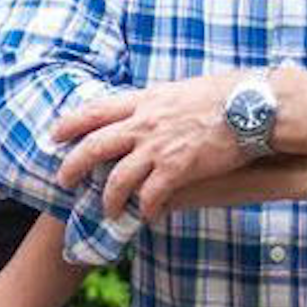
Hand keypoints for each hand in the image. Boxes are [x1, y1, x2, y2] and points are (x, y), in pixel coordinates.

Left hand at [53, 73, 248, 218]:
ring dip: (108, 198)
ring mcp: (158, 147)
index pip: (94, 111)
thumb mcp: (178, 90)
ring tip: (107, 211)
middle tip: (62, 181)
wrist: (253, 107)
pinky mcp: (178, 169)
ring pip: (117, 178)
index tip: (54, 135)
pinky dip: (144, 208)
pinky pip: (150, 195)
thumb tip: (146, 109)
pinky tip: (146, 216)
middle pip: (94, 146)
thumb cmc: (223, 94)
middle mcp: (143, 123)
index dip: (69, 124)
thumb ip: (156, 103)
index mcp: (143, 101)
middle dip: (73, 166)